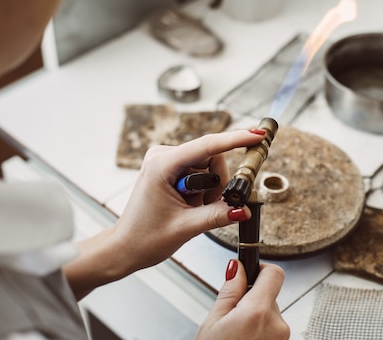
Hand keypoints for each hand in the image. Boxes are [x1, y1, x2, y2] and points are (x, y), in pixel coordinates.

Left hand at [111, 129, 266, 273]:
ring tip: (193, 210)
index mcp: (162, 165)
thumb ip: (217, 215)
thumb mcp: (186, 227)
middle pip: (212, 157)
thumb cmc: (145, 238)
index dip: (235, 139)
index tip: (257, 135)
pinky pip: (200, 171)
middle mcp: (163, 156)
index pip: (207, 146)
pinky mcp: (170, 168)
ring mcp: (166, 161)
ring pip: (208, 166)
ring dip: (210, 190)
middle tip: (207, 207)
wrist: (125, 247)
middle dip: (217, 184)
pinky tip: (189, 205)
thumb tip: (243, 209)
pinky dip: (203, 190)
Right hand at [197, 260, 289, 339]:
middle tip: (232, 316)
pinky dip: (260, 329)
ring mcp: (282, 337)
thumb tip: (237, 268)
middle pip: (269, 294)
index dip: (260, 269)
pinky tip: (245, 339)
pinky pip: (272, 328)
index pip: (274, 273)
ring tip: (237, 332)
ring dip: (256, 316)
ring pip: (270, 312)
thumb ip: (229, 292)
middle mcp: (276, 324)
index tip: (247, 273)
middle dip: (251, 299)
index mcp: (257, 313)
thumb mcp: (213, 322)